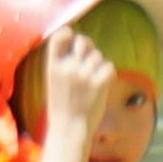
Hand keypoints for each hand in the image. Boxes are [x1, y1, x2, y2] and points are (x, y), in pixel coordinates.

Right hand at [34, 30, 113, 161]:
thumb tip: (83, 44)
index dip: (68, 33)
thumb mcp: (54, 81)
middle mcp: (68, 67)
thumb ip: (64, 63)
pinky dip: (109, 73)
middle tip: (89, 58)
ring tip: (93, 80)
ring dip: (99, 65)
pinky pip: (109, 67)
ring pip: (98, 56)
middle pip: (83, 42)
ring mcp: (83, 75)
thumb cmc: (62, 106)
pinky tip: (103, 83)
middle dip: (89, 47)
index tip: (72, 37)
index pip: (60, 36)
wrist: (69, 128)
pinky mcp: (98, 83)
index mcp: (53, 66)